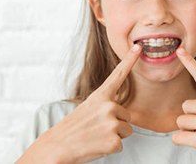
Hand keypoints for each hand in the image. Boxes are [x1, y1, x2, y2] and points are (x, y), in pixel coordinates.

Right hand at [17, 44, 141, 163]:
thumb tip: (118, 109)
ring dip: (114, 136)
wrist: (56, 147)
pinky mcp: (113, 141)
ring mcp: (111, 123)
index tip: (139, 47)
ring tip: (96, 136)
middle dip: (116, 123)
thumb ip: (105, 104)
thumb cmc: (73, 128)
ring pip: (127, 130)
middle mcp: (108, 106)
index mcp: (100, 96)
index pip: (118, 74)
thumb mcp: (88, 108)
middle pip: (127, 115)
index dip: (129, 60)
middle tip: (97, 128)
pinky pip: (121, 144)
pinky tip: (96, 146)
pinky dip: (110, 148)